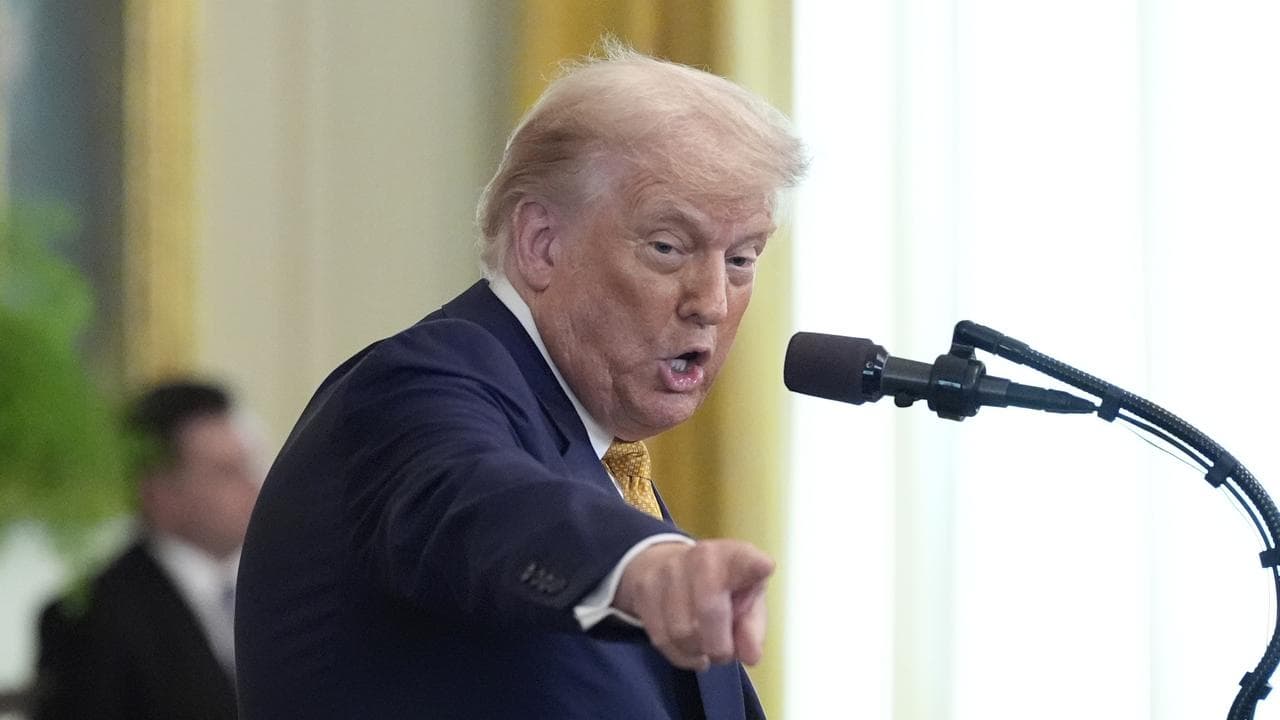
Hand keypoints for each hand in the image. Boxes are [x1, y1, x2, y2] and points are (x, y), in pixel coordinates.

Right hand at [613, 539, 773, 670]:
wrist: (665, 564)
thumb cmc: (720, 585)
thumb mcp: (747, 599)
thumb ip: (752, 628)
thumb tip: (750, 656)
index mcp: (734, 557)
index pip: (745, 558)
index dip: (753, 565)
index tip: (763, 567)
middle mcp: (700, 558)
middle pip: (709, 611)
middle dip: (719, 646)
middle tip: (723, 652)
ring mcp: (667, 571)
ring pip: (682, 632)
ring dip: (697, 651)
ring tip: (704, 648)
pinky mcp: (643, 590)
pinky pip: (661, 639)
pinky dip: (679, 655)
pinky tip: (689, 649)